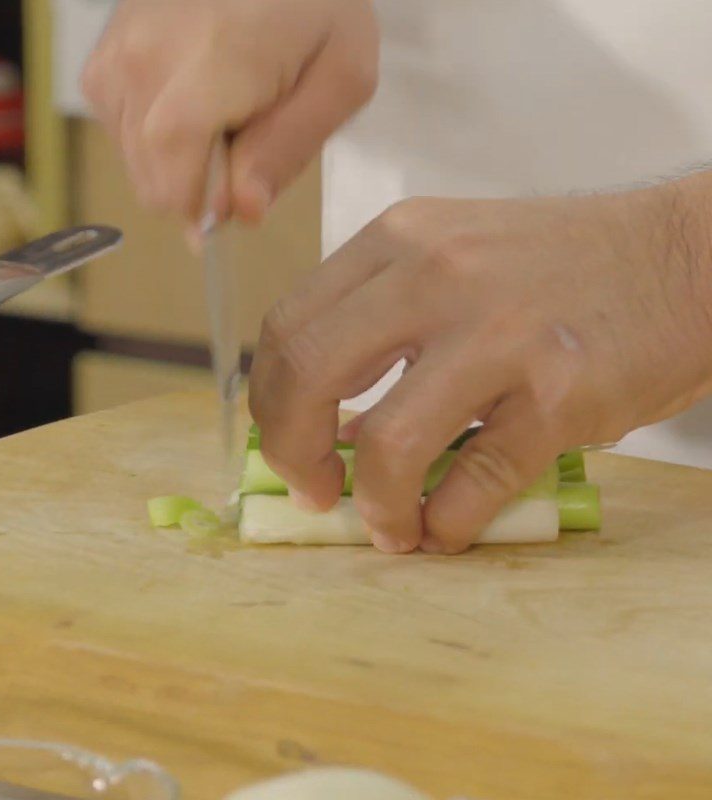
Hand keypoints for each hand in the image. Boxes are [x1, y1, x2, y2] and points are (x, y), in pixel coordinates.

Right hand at [82, 0, 377, 231]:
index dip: (196, 210)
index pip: (170, 174)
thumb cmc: (320, 4)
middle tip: (243, 155)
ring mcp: (118, 50)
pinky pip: (117, 126)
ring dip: (176, 164)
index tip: (231, 213)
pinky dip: (152, 137)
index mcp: (208, 65)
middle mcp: (145, 57)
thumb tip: (243, 212)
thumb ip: (290, 149)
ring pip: (132, 158)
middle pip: (149, 176)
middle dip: (195, 191)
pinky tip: (193, 107)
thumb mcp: (342, 77)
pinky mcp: (106, 49)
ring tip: (223, 120)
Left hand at [249, 176, 711, 553]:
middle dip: (290, 454)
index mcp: (398, 240)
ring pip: (386, 444)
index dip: (269, 402)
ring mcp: (499, 332)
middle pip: (307, 375)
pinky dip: (447, 523)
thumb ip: (382, 318)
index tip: (286, 445)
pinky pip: (474, 484)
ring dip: (376, 508)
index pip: (287, 327)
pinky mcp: (559, 394)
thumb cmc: (559, 268)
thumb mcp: (452, 256)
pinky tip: (448, 527)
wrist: (684, 260)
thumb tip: (321, 416)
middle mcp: (435, 274)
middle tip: (315, 493)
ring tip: (391, 527)